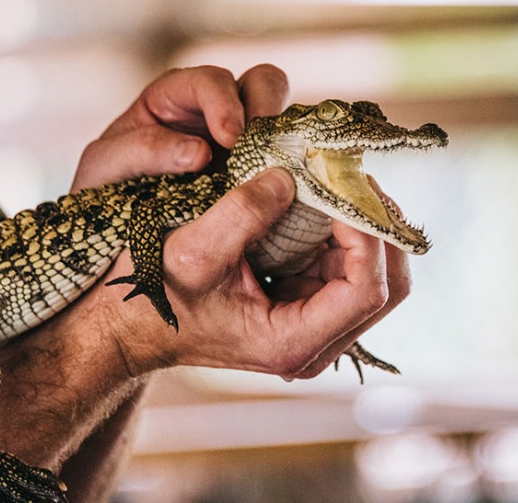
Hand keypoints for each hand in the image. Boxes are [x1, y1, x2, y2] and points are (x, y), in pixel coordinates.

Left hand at [71, 64, 287, 189]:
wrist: (114, 242)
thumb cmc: (101, 193)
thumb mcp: (105, 169)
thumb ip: (142, 151)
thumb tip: (201, 152)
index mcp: (174, 97)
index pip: (210, 81)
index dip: (224, 103)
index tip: (231, 139)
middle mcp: (215, 111)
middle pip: (260, 82)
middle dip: (267, 108)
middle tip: (267, 147)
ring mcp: (243, 142)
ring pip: (283, 117)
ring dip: (286, 138)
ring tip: (281, 170)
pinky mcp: (260, 173)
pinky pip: (287, 159)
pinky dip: (292, 169)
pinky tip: (287, 192)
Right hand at [111, 171, 411, 378]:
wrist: (129, 324)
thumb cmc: (152, 296)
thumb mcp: (190, 250)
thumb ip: (242, 214)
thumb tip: (290, 177)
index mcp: (291, 342)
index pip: (366, 290)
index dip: (368, 234)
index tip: (343, 186)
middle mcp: (314, 343)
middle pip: (388, 285)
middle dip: (377, 225)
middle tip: (353, 175)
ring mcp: (315, 326)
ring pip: (377, 272)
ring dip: (364, 221)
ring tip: (339, 177)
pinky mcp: (308, 305)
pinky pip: (349, 264)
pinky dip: (345, 227)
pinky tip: (322, 195)